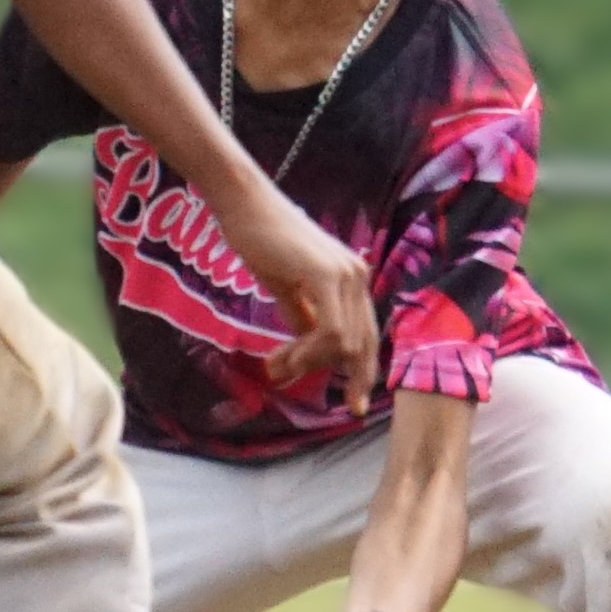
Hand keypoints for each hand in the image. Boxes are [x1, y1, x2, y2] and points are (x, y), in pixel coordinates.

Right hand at [226, 190, 379, 418]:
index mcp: (353, 278)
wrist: (243, 206)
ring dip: (309, 363)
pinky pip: (329, 331)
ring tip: (277, 366)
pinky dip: (308, 353)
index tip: (353, 405)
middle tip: (304, 387)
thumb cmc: (260, 240)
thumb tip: (306, 349)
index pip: (367, 335)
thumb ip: (303, 316)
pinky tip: (285, 357)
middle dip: (336, 374)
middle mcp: (358, 275)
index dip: (363, 373)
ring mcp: (345, 274)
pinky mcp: (325, 275)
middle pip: (361, 344)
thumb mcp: (287, 287)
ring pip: (343, 343)